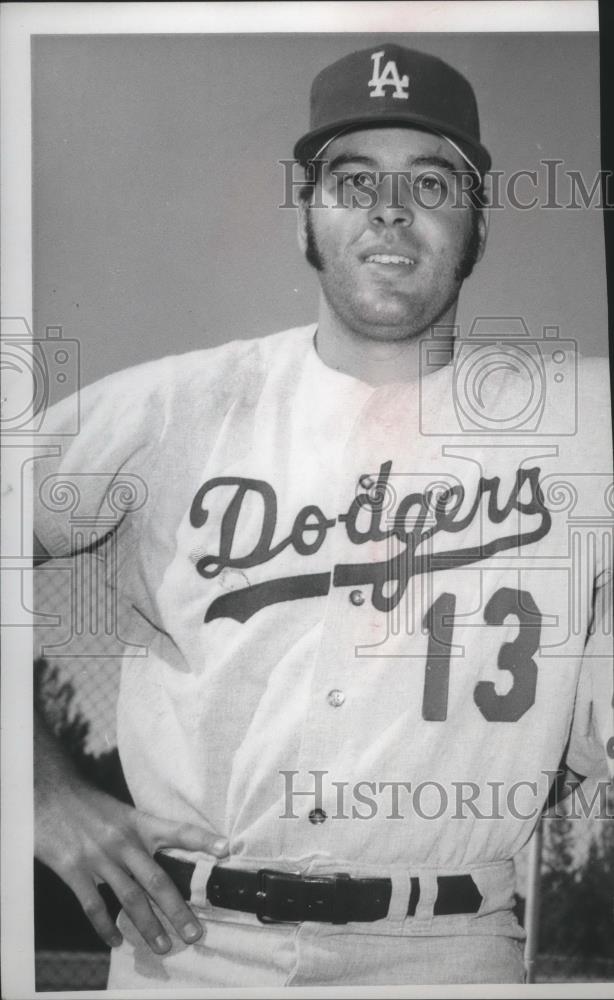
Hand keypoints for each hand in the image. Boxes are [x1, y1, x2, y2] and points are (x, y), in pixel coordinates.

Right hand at [36, 779, 228, 952]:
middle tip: (195, 934)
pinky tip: (116, 940)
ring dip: (148, 926)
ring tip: (163, 946)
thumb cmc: (86, 802)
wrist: (47, 791)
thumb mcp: (120, 811)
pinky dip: (105, 927)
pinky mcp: (73, 869)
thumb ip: (140, 833)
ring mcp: (98, 857)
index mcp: (137, 822)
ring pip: (130, 898)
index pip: (177, 830)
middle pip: (157, 880)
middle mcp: (123, 840)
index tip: (225, 849)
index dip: (202, 839)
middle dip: (178, 910)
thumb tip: (162, 856)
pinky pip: (94, 905)